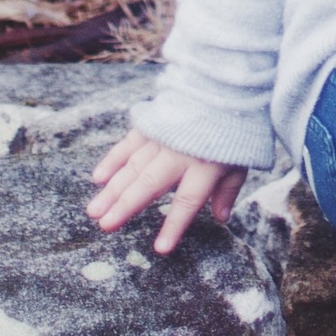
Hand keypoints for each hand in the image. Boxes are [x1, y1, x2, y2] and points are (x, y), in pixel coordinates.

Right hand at [88, 131, 242, 255]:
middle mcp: (180, 153)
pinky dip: (113, 160)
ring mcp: (163, 138)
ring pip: (133, 166)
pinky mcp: (151, 124)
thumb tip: (220, 219)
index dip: (174, 225)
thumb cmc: (235, 130)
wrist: (225, 86)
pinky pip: (129, 144)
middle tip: (105, 225)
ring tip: (94, 211)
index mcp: (206, 166)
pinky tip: (98, 178)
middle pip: (150, 183)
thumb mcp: (241, 161)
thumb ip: (228, 190)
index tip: (160, 248)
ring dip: (112, 189)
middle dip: (127, 205)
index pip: (187, 200)